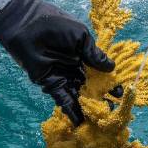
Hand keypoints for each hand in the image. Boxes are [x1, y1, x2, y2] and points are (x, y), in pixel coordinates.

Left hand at [0, 0, 114, 125]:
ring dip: (87, 108)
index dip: (110, 84)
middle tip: (111, 112)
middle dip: (101, 100)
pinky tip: (80, 121)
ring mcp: (64, 78)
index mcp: (84, 57)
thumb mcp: (80, 36)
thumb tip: (111, 68)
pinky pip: (63, 99)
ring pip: (78, 96)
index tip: (119, 94)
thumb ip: (94, 53)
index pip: (101, 74)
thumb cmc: (56, 26)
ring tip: (98, 121)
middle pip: (91, 88)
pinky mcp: (51, 84)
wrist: (28, 26)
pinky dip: (71, 110)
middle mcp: (76, 70)